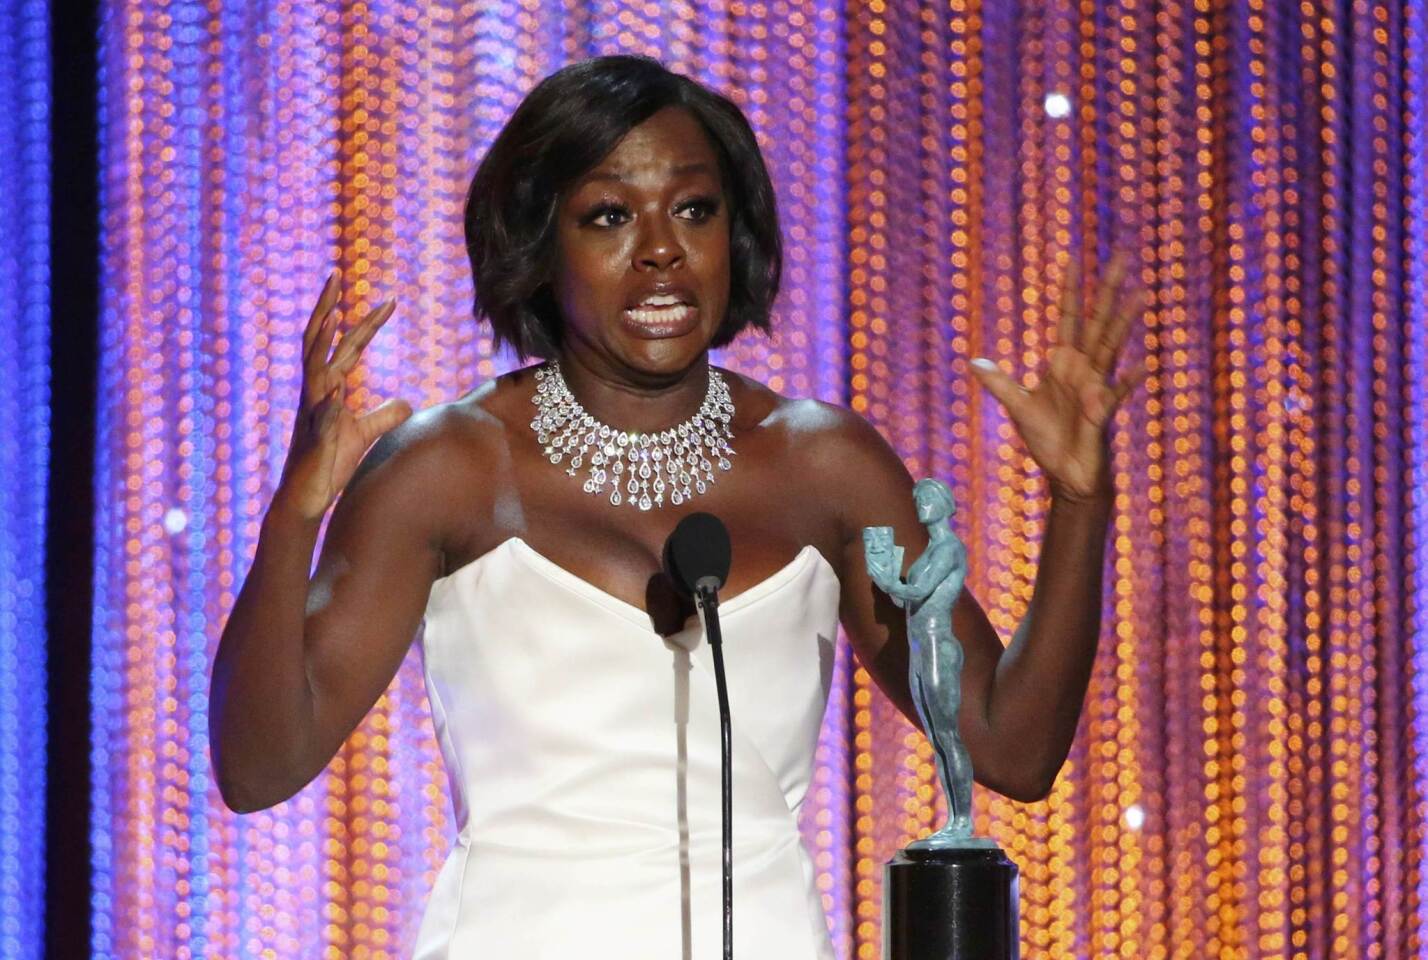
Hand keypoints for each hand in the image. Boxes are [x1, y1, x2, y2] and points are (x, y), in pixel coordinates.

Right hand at [274, 272, 412, 521]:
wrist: (304, 500)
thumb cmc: (328, 464)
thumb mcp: (363, 434)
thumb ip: (384, 415)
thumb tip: (407, 402)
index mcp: (326, 389)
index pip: (345, 346)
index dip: (364, 323)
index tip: (388, 300)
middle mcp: (314, 394)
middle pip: (317, 342)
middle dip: (326, 308)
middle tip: (335, 274)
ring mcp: (311, 416)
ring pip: (313, 370)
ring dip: (323, 342)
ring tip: (335, 314)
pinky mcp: (313, 444)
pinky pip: (319, 421)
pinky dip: (328, 407)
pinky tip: (336, 395)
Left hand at [968, 252, 1147, 499]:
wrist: (1066, 475)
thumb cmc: (1047, 440)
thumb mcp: (1019, 407)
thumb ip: (1000, 383)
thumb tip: (974, 361)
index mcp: (1062, 364)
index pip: (1067, 318)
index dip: (1069, 290)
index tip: (1072, 259)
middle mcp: (1082, 369)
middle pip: (1096, 321)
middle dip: (1106, 290)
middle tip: (1122, 257)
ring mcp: (1095, 387)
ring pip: (1110, 347)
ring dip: (1123, 322)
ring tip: (1138, 294)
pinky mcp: (1101, 412)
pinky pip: (1115, 394)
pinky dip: (1125, 382)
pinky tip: (1139, 368)